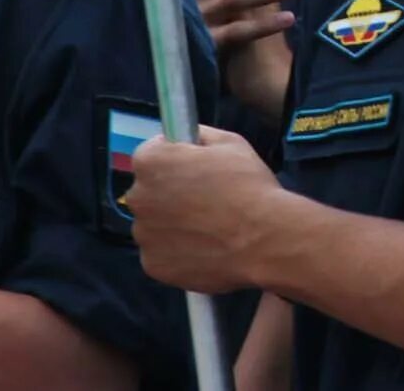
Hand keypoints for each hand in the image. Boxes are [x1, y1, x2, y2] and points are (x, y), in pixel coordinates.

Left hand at [129, 126, 287, 293]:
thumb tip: (188, 139)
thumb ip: (200, 136)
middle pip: (150, 191)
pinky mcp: (153, 266)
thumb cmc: (248, 185)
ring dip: (173, 224)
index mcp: (150, 162)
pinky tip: (205, 249)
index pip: (151, 152)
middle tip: (205, 199)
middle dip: (170, 192)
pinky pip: (162, 254)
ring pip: (156, 224)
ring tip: (209, 228)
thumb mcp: (230, 143)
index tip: (194, 167)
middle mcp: (138, 198)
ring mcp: (144, 235)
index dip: (175, 157)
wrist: (265, 240)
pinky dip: (178, 252)